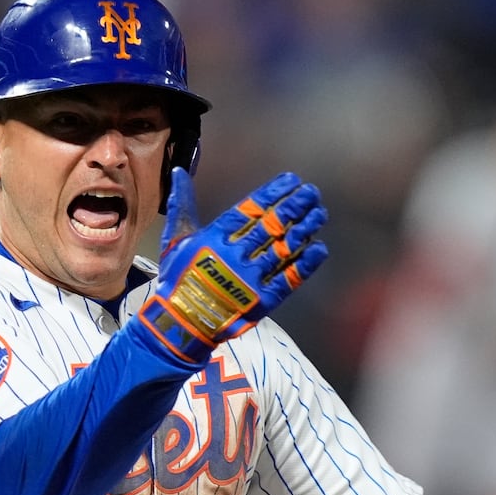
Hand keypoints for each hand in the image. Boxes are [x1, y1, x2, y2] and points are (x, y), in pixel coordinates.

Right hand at [136, 168, 327, 362]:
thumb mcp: (175, 239)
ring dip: (305, 229)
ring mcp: (251, 280)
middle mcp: (235, 256)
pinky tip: (319, 248)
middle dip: (295, 206)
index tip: (292, 181)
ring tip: (319, 214)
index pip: (251, 209)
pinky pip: (289, 279)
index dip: (274, 193)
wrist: (182, 323)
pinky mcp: (262, 301)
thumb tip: (180, 171)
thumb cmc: (177, 279)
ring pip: (284, 249)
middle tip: (312, 193)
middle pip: (272, 225)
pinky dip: (305, 264)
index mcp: (215, 238)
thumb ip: (182, 204)